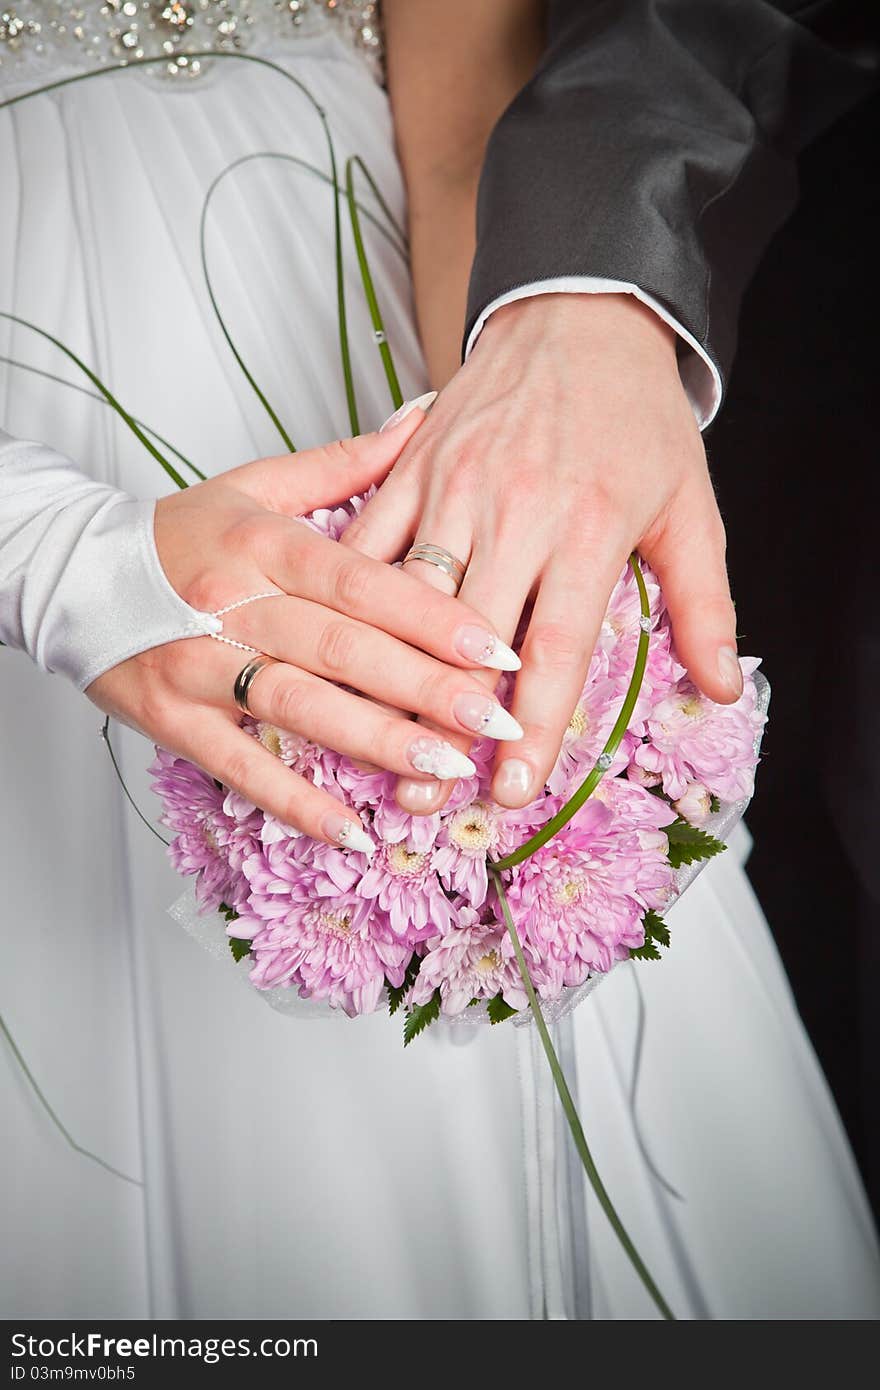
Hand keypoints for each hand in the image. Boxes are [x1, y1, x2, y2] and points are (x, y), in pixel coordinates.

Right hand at [87, 408, 520, 849]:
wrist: (73, 572)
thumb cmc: (180, 534)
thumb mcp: (256, 486)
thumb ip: (344, 464)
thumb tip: (424, 416)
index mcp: (263, 543)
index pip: (360, 581)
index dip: (432, 616)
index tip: (497, 647)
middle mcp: (233, 601)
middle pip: (340, 646)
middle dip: (424, 686)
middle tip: (493, 719)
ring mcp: (199, 663)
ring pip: (297, 704)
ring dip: (375, 740)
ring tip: (445, 768)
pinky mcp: (174, 718)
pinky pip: (240, 766)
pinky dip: (295, 802)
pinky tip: (353, 830)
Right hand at [341, 293, 739, 813]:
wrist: (581, 314)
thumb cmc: (637, 419)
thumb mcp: (690, 507)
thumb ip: (704, 602)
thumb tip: (721, 687)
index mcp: (590, 525)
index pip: (558, 645)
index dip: (536, 725)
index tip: (515, 789)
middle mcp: (516, 508)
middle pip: (472, 636)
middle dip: (447, 722)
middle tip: (427, 798)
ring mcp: (453, 484)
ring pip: (410, 596)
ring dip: (388, 676)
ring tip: (372, 747)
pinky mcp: (411, 465)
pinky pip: (369, 538)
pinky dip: (349, 599)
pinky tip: (328, 652)